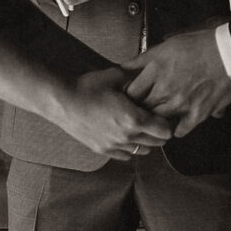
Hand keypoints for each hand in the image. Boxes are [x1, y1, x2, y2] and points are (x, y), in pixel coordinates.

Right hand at [52, 67, 175, 162]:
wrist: (62, 101)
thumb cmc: (88, 86)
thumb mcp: (116, 76)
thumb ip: (136, 78)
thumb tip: (150, 74)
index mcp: (134, 119)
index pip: (165, 130)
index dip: (168, 122)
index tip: (166, 115)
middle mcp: (127, 136)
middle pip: (156, 143)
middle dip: (160, 133)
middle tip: (158, 121)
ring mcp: (114, 146)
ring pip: (142, 151)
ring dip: (147, 141)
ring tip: (143, 129)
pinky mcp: (102, 150)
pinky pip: (125, 156)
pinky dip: (130, 148)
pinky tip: (127, 136)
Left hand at [128, 29, 230, 136]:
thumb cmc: (203, 44)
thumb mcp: (170, 43)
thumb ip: (146, 57)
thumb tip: (127, 65)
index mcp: (156, 69)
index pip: (131, 91)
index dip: (129, 95)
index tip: (132, 96)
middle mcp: (165, 88)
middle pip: (142, 108)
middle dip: (140, 108)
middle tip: (142, 107)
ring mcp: (181, 104)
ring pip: (158, 120)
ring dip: (157, 119)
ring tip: (158, 116)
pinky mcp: (197, 114)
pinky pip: (180, 130)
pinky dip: (177, 129)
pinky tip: (176, 124)